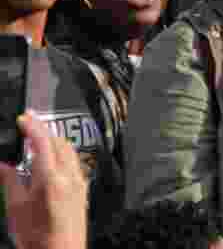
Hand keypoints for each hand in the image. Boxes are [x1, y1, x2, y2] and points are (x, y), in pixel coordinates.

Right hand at [0, 113, 87, 248]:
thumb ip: (10, 181)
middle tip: (28, 124)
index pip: (44, 142)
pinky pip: (74, 163)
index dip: (33, 126)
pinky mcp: (83, 190)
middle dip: (44, 130)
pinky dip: (62, 154)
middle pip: (60, 142)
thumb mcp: (16, 209)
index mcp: (52, 179)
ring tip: (37, 138)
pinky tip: (52, 158)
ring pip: (69, 151)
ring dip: (54, 140)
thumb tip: (3, 164)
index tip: (23, 117)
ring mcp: (79, 182)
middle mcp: (70, 177)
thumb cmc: (37, 237)